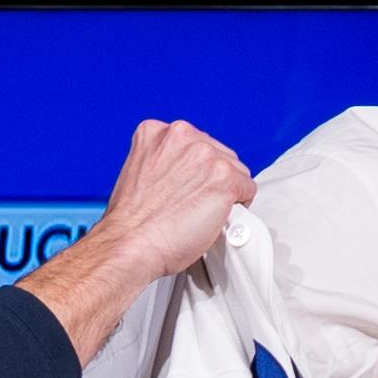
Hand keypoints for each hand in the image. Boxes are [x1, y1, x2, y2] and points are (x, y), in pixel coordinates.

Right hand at [18, 120, 254, 364]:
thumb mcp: (139, 174)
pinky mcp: (224, 178)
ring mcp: (204, 155)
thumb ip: (164, 163)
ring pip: (235, 170)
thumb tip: (185, 173)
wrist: (129, 245)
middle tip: (195, 204)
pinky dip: (238, 207)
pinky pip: (247, 189)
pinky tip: (215, 217)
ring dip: (225, 192)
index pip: (194, 142)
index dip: (195, 169)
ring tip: (202, 212)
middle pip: (218, 153)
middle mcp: (182, 136)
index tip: (189, 186)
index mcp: (156, 131)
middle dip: (211, 179)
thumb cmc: (131, 223)